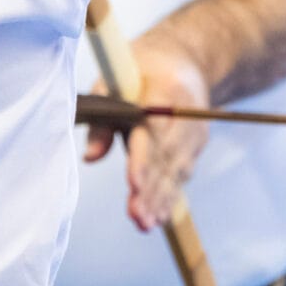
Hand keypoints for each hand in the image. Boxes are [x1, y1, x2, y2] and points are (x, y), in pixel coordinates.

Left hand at [82, 40, 211, 232]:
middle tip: (135, 216)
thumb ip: (102, 118)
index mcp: (166, 89)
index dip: (144, 158)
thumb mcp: (113, 80)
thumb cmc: (139, 69)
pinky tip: (156, 219)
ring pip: (176, 171)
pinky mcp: (196, 147)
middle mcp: (187, 114)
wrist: (185, 61)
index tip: (132, 183)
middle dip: (151, 189)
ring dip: (159, 200)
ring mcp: (195, 132)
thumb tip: (89, 157)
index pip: (154, 129)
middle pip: (167, 156)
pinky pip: (181, 176)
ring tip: (142, 224)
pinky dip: (169, 199)